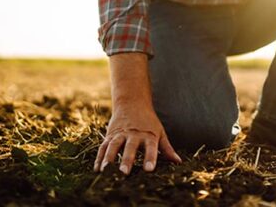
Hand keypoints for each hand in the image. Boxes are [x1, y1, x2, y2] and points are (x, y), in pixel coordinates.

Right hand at [93, 53, 180, 174]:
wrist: (132, 103)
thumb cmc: (149, 122)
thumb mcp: (160, 133)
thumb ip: (167, 148)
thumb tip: (178, 161)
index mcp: (148, 135)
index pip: (150, 148)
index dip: (150, 158)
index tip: (149, 169)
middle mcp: (133, 135)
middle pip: (130, 148)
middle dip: (127, 160)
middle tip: (124, 173)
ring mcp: (120, 134)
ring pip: (113, 146)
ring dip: (109, 158)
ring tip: (105, 171)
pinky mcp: (109, 135)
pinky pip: (103, 147)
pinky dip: (99, 158)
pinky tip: (97, 169)